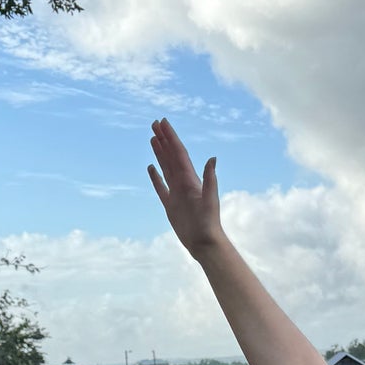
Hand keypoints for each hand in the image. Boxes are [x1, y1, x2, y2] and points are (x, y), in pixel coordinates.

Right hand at [148, 118, 222, 255]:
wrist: (205, 243)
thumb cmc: (209, 223)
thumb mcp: (210, 200)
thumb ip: (210, 179)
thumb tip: (212, 158)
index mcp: (190, 179)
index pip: (179, 153)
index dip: (171, 137)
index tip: (163, 122)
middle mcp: (183, 183)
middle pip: (171, 156)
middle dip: (164, 139)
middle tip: (155, 123)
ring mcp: (176, 193)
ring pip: (166, 168)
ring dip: (160, 153)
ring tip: (153, 138)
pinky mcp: (170, 205)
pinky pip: (160, 187)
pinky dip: (155, 176)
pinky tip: (151, 167)